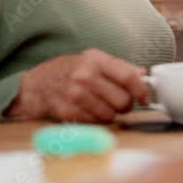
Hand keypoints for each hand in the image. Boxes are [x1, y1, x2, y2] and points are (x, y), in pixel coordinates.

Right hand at [5, 49, 148, 122]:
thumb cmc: (69, 71)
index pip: (128, 76)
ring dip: (111, 114)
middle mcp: (85, 76)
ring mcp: (75, 94)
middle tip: (121, 104)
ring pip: (110, 114)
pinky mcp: (67, 111)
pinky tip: (90, 112)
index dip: (141, 90)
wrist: (37, 84)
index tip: (145, 99)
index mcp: (96, 60)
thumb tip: (144, 74)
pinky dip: (96, 120)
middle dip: (126, 106)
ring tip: (103, 107)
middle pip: (122, 99)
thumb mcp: (94, 61)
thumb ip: (120, 67)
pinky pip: (95, 123)